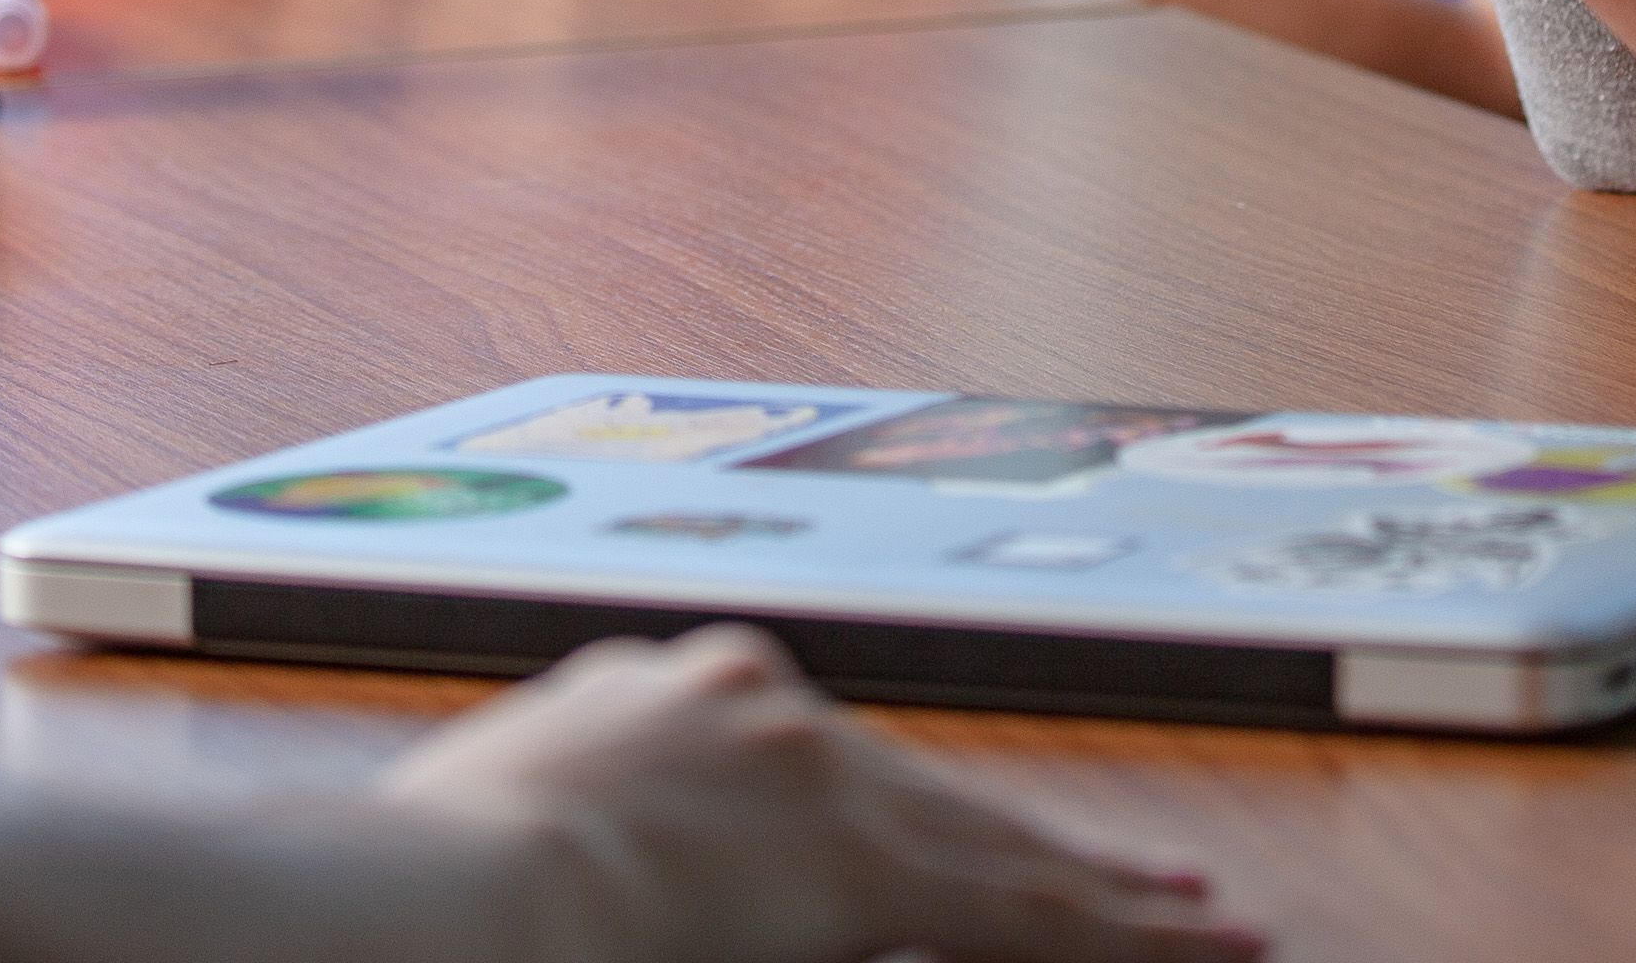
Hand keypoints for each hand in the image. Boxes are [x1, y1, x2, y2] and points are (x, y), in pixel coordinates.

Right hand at [383, 625, 1252, 962]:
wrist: (451, 887)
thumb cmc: (430, 881)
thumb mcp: (502, 818)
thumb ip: (572, 804)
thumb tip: (574, 846)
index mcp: (669, 696)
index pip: (826, 767)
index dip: (907, 810)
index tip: (950, 835)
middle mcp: (756, 708)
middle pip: (931, 797)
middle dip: (1040, 851)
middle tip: (1154, 883)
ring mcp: (812, 775)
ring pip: (998, 849)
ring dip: (1108, 896)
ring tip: (1205, 924)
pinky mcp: (859, 861)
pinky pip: (1023, 912)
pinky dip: (1117, 931)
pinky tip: (1197, 939)